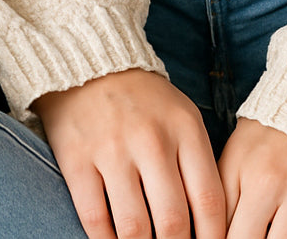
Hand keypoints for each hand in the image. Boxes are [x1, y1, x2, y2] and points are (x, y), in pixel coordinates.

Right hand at [31, 68, 226, 238]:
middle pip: (173, 222)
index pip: (208, 200)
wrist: (94, 63)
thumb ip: (198, 166)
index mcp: (185, 130)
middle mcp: (152, 141)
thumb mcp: (184, 119)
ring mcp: (112, 151)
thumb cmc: (147, 101)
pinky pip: (95, 219)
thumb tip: (207, 225)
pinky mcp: (77, 160)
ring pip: (134, 229)